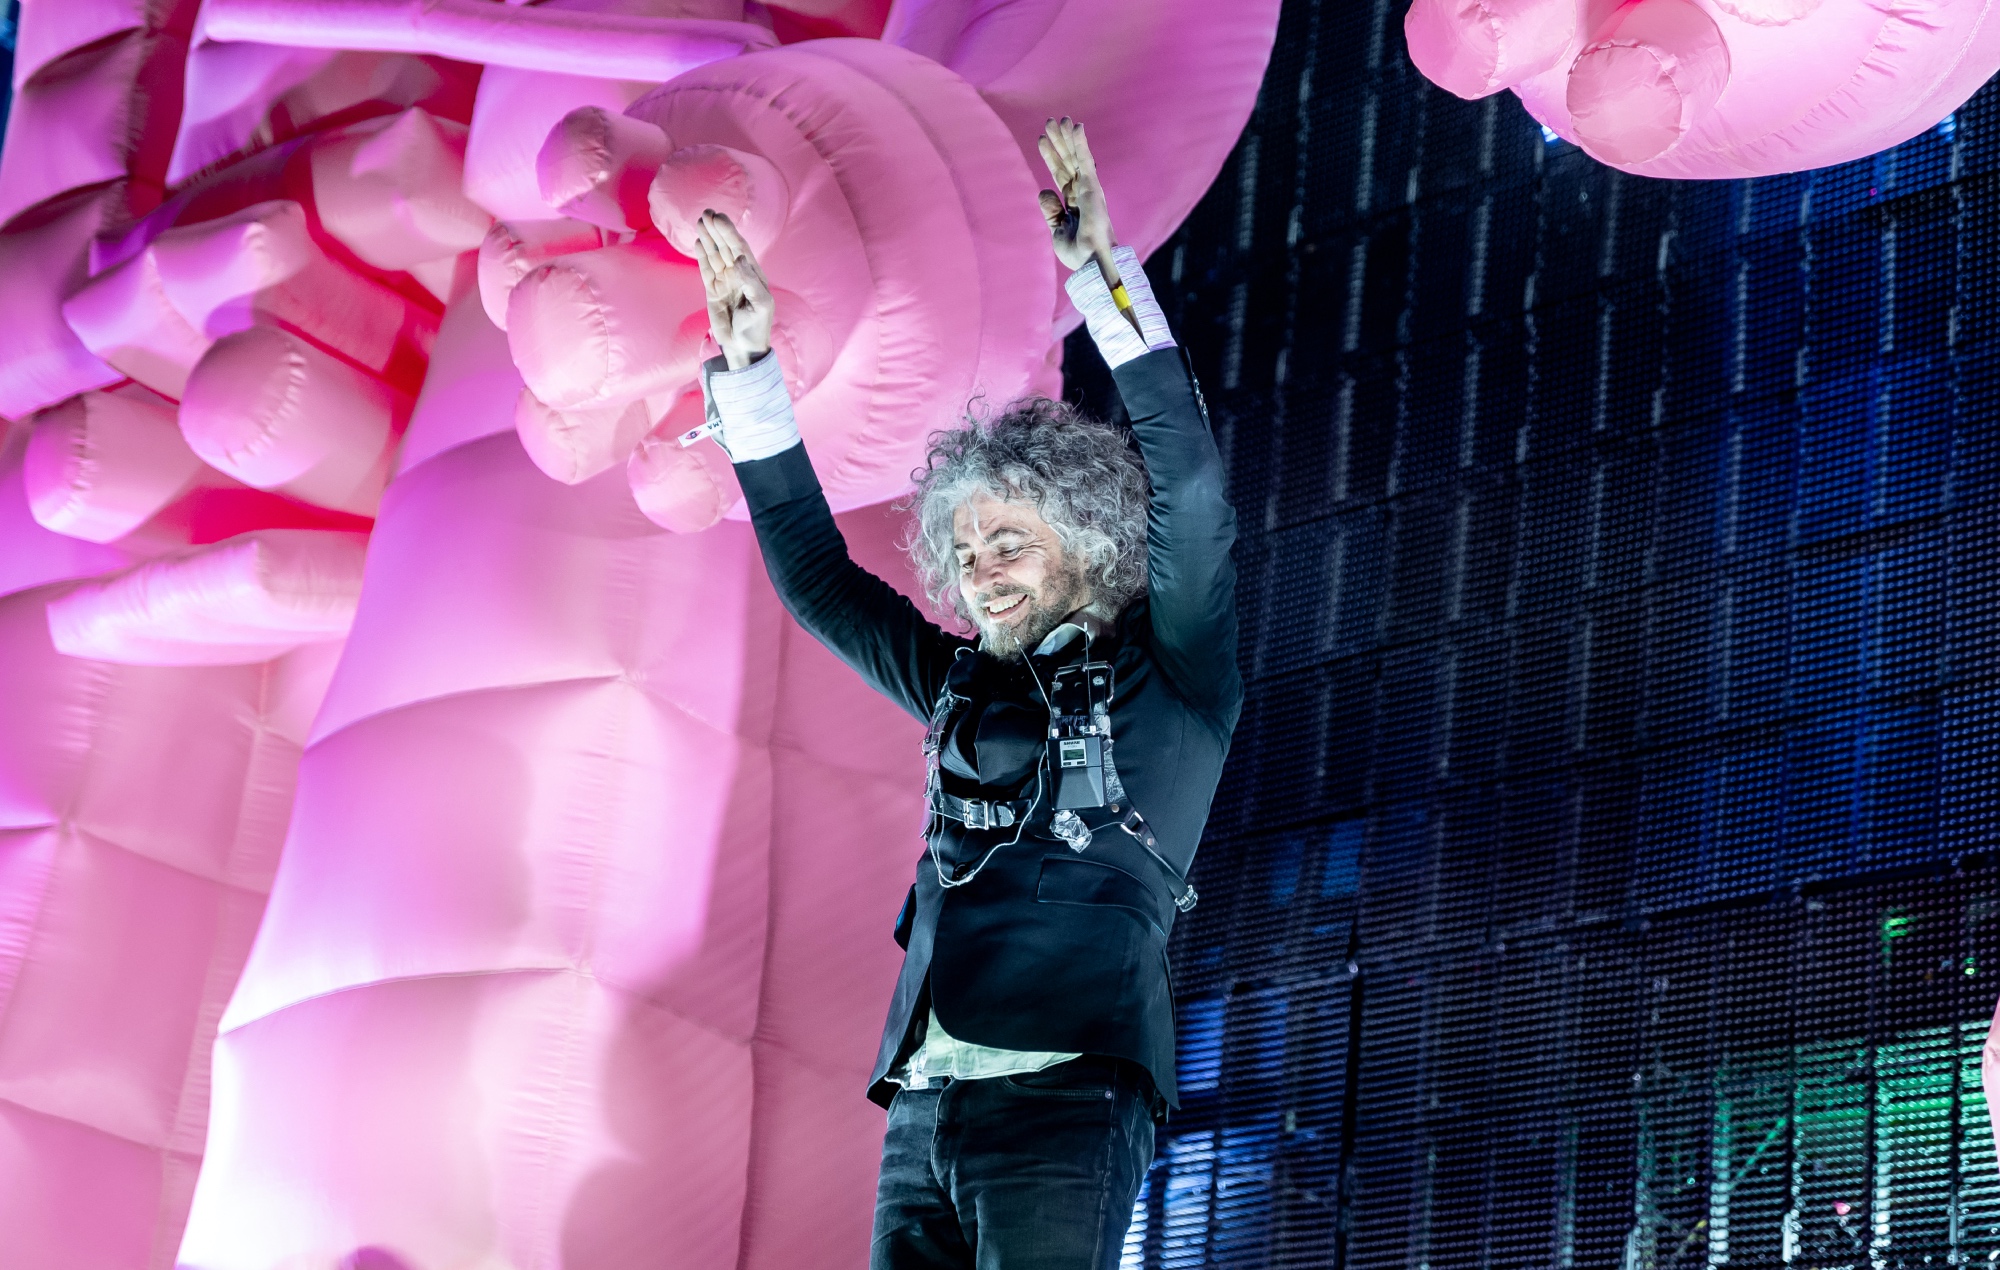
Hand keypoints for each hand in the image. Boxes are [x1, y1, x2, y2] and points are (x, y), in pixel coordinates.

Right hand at [693, 210, 773, 370]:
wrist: (743, 347)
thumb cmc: (757, 327)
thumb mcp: (761, 305)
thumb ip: (751, 282)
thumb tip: (738, 259)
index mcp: (752, 274)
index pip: (739, 248)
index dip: (729, 232)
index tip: (719, 218)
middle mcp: (738, 274)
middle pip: (725, 247)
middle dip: (717, 230)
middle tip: (707, 213)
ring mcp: (724, 281)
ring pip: (714, 255)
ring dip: (708, 238)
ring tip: (700, 221)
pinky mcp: (712, 291)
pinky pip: (706, 269)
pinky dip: (702, 256)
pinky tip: (699, 242)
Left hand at [1037, 117, 1118, 280]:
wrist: (1090, 262)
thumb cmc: (1078, 253)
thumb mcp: (1057, 231)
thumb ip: (1050, 211)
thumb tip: (1043, 190)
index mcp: (1074, 203)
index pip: (1061, 174)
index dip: (1051, 157)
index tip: (1042, 140)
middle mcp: (1083, 193)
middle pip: (1068, 161)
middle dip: (1059, 142)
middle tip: (1050, 122)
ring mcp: (1089, 189)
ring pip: (1076, 157)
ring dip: (1068, 138)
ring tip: (1059, 119)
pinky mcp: (1093, 187)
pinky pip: (1085, 161)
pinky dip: (1081, 144)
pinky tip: (1076, 127)